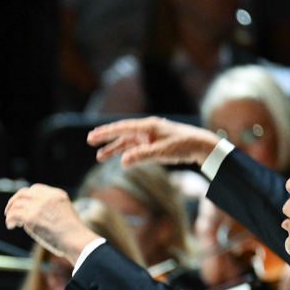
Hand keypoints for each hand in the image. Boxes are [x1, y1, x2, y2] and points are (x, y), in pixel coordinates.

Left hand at [3, 185, 97, 263]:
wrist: (76, 240)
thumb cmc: (73, 234)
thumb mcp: (64, 214)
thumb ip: (50, 211)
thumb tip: (29, 219)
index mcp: (57, 194)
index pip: (35, 189)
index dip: (26, 196)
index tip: (22, 204)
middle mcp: (46, 197)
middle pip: (23, 193)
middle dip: (14, 201)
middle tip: (9, 210)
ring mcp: (38, 206)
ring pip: (17, 204)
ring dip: (11, 212)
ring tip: (10, 221)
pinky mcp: (31, 217)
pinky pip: (14, 215)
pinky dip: (10, 219)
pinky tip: (10, 225)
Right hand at [87, 116, 219, 167]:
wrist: (200, 145)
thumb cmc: (182, 145)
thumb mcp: (162, 152)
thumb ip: (141, 156)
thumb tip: (122, 161)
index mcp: (147, 127)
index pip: (122, 128)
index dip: (106, 132)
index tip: (92, 136)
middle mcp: (147, 129)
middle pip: (121, 133)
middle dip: (106, 138)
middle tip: (90, 141)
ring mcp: (150, 136)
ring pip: (128, 142)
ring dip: (114, 148)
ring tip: (99, 157)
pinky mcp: (155, 143)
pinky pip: (136, 147)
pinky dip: (127, 152)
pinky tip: (121, 159)